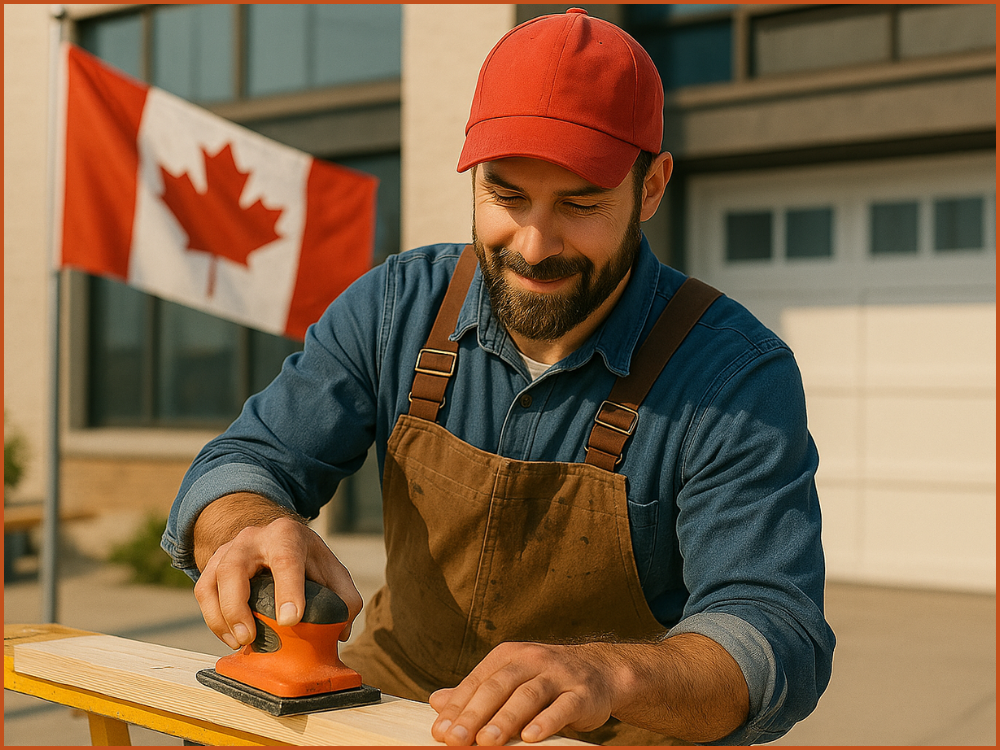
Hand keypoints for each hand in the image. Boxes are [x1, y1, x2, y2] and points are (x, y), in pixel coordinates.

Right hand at [193, 507, 361, 650]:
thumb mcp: (331, 571)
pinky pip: (203, 591)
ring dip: (221, 617)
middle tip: (250, 638)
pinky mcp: (213, 565)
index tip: (290, 620)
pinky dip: (213, 618)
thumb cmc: (307, 559)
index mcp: (287, 535)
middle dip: (238, 606)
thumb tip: (340, 632)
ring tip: (240, 642)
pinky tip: (231, 637)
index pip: (286, 560)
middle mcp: (253, 538)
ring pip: (213, 581)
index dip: (288, 591)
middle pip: (235, 569)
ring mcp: (228, 550)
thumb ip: (344, 599)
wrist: (276, 538)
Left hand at [429, 642, 619, 745]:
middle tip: (456, 739)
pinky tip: (530, 737)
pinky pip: (563, 707)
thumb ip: (477, 691)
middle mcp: (532, 660)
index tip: (440, 732)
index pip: (478, 681)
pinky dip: (546, 722)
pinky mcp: (582, 693)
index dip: (457, 707)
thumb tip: (435, 701)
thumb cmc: (546, 680)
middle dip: (475, 714)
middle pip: (499, 686)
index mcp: (509, 656)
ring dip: (505, 719)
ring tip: (486, 742)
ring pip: (528, 695)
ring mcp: (558, 675)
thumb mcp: (511, 679)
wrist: (600, 671)